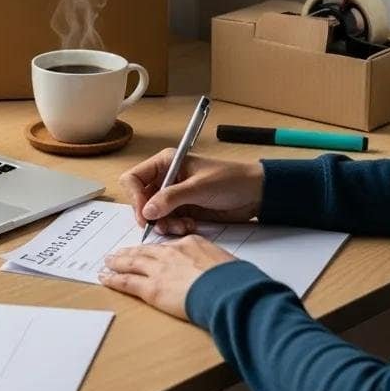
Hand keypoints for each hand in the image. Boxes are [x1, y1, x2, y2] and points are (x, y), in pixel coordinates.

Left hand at [98, 238, 236, 320]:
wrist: (228, 291)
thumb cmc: (234, 280)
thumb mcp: (227, 263)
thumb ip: (214, 264)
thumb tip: (218, 273)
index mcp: (191, 244)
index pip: (168, 247)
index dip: (156, 251)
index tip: (151, 253)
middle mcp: (171, 253)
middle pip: (146, 251)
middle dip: (131, 252)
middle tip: (119, 253)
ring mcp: (159, 269)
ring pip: (132, 263)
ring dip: (118, 262)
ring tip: (108, 262)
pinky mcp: (151, 288)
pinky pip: (127, 282)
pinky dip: (114, 279)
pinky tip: (105, 277)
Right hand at [119, 148, 263, 235]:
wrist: (255, 194)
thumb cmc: (230, 180)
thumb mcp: (199, 187)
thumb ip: (171, 198)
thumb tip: (146, 211)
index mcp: (165, 163)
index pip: (134, 179)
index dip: (135, 198)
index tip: (145, 215)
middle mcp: (165, 178)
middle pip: (141, 200)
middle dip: (152, 215)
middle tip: (166, 226)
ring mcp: (174, 196)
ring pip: (154, 215)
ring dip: (165, 224)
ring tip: (184, 226)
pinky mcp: (183, 210)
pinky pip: (168, 222)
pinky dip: (175, 228)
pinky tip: (190, 226)